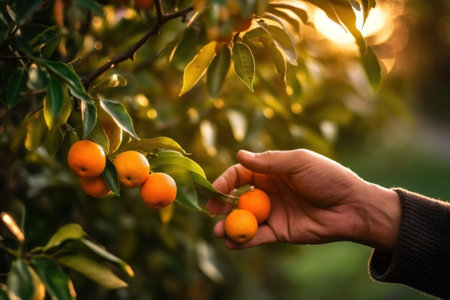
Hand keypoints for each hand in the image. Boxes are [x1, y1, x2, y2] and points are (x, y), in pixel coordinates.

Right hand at [207, 149, 400, 251]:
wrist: (353, 206)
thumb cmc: (329, 178)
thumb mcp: (299, 163)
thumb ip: (269, 161)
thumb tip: (239, 155)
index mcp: (271, 171)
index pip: (241, 174)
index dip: (226, 180)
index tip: (215, 189)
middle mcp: (268, 191)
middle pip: (237, 197)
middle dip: (221, 204)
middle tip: (210, 211)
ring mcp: (273, 212)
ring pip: (243, 219)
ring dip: (228, 225)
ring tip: (218, 231)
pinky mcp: (279, 232)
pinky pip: (256, 237)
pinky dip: (242, 240)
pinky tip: (231, 242)